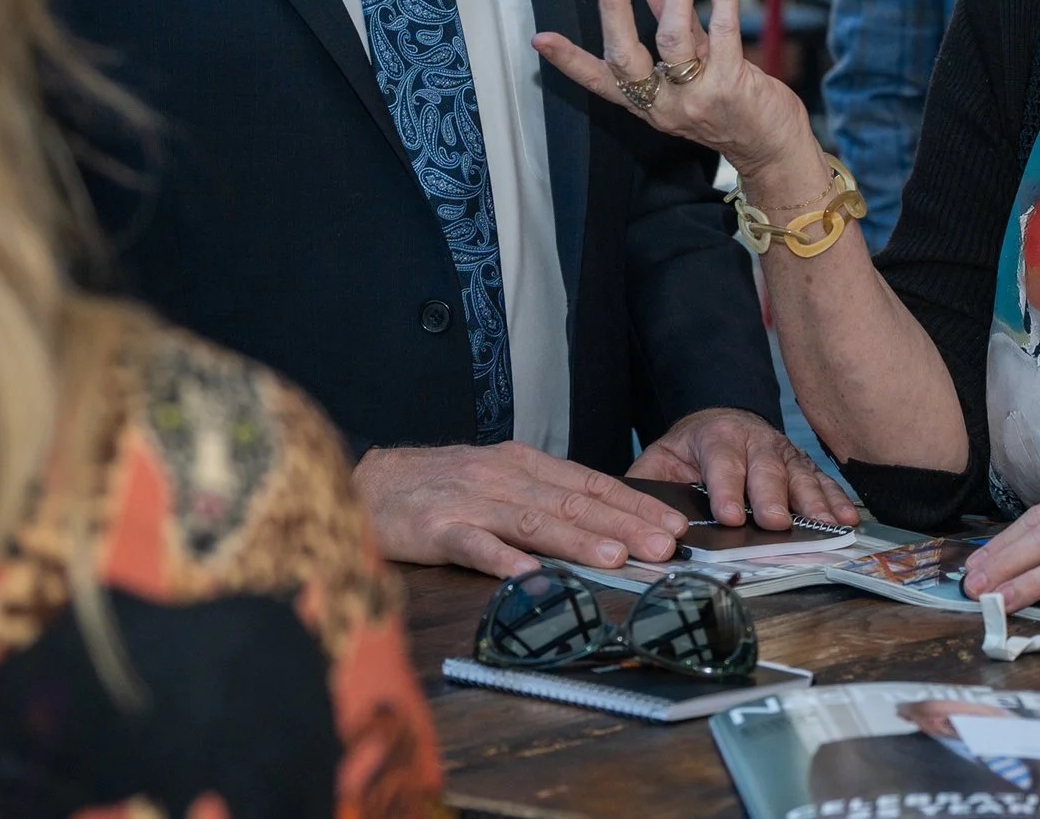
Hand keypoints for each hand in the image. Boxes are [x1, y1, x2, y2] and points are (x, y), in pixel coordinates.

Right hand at [354, 441, 689, 578]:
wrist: (366, 482)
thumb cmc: (438, 487)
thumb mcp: (497, 481)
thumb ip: (541, 498)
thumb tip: (602, 521)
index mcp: (523, 465)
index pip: (590, 483)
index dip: (634, 503)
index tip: (673, 522)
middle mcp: (504, 478)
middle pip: (573, 501)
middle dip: (624, 524)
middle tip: (663, 546)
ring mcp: (470, 503)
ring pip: (534, 521)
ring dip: (579, 540)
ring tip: (617, 558)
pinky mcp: (436, 529)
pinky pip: (474, 545)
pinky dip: (503, 559)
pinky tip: (530, 574)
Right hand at [532, 0, 817, 192]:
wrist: (773, 148)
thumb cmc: (733, 104)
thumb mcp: (694, 70)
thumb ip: (675, 27)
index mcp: (648, 103)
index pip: (600, 82)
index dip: (569, 60)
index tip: (540, 38)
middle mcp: (664, 105)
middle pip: (625, 56)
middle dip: (614, 10)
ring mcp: (695, 98)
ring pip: (672, 40)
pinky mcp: (729, 87)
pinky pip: (722, 35)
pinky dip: (722, 2)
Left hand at [628, 406, 857, 530]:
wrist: (722, 420)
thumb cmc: (690, 449)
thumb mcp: (660, 457)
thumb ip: (647, 482)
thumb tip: (632, 515)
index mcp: (717, 437)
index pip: (722, 462)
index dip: (727, 489)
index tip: (729, 517)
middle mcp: (755, 441)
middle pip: (766, 469)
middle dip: (771, 497)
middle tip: (775, 523)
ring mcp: (783, 452)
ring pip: (799, 475)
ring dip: (814, 501)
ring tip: (826, 524)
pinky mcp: (801, 464)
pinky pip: (821, 481)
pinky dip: (836, 499)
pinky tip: (846, 518)